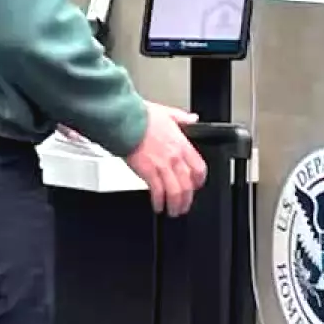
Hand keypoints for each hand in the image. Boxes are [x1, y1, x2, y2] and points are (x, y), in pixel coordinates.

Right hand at [124, 102, 206, 216]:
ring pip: (176, 192)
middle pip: (188, 184)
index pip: (199, 168)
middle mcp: (175, 157)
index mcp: (181, 144)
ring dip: (175, 205)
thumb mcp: (168, 113)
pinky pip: (158, 192)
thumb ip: (182, 118)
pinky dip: (159, 202)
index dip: (199, 181)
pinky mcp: (148, 172)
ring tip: (172, 211)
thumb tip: (193, 119)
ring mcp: (162, 166)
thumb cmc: (141, 116)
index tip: (196, 186)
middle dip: (187, 199)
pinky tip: (158, 206)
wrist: (125, 120)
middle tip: (184, 206)